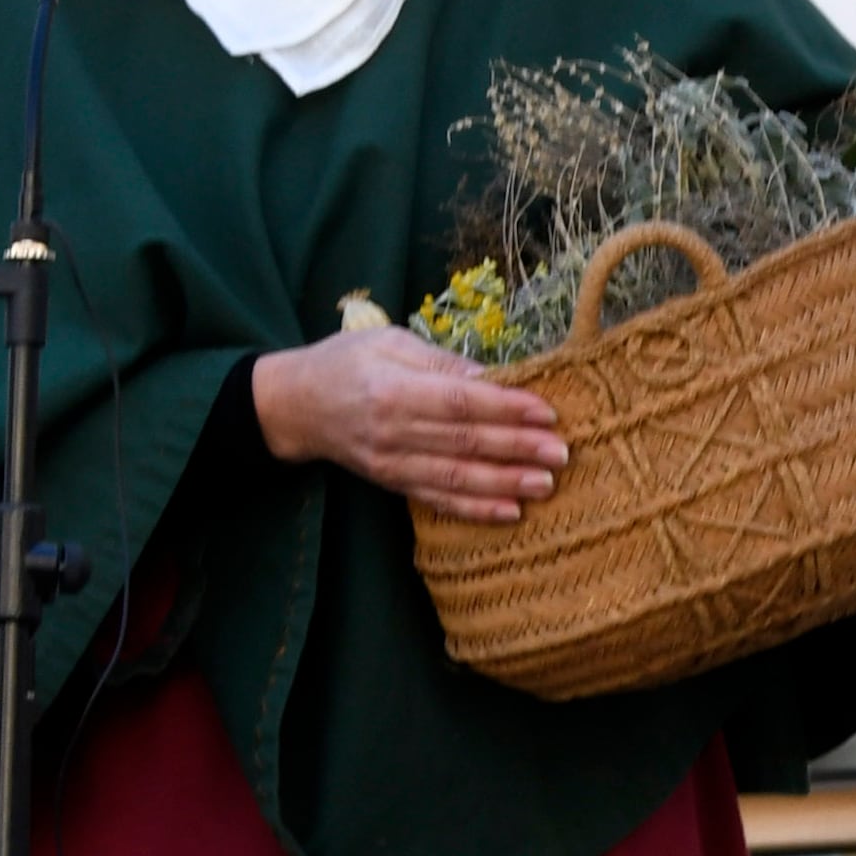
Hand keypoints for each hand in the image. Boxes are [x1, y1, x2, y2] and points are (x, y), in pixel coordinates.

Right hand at [252, 324, 562, 525]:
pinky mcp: (391, 483)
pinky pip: (437, 499)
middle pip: (463, 442)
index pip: (459, 401)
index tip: (546, 411)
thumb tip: (493, 376)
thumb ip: (440, 361)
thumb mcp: (389, 342)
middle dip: (517, 449)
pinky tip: (509, 512)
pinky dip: (474, 509)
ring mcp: (390, 463)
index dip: (505, 408)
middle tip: (562, 452)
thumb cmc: (346, 362)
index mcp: (392, 388)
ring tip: (546, 484)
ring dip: (504, 483)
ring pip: (454, 477)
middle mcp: (391, 431)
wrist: (294, 406)